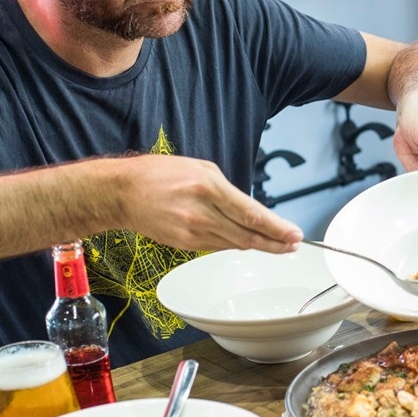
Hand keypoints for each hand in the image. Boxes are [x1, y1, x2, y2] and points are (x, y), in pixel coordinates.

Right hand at [115, 155, 302, 252]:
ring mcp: (192, 232)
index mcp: (209, 188)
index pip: (251, 214)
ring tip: (280, 246)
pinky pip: (217, 247)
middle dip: (275, 243)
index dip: (276, 228)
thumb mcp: (201, 169)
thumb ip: (227, 192)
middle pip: (247, 235)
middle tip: (294, 245)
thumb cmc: (161, 174)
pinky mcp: (184, 244)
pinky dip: (235, 245)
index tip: (295, 234)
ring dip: (259, 246)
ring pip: (235, 244)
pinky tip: (249, 243)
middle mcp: (202, 213)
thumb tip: (249, 212)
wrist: (122, 192)